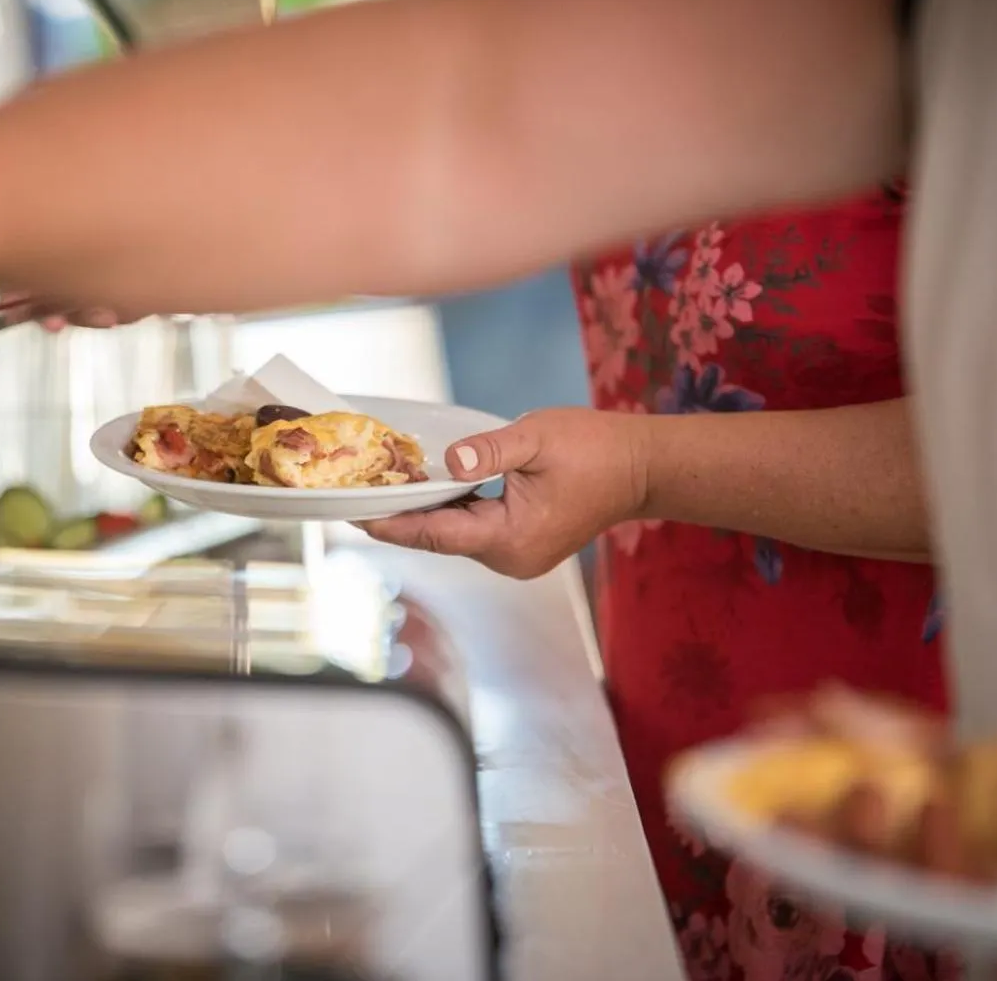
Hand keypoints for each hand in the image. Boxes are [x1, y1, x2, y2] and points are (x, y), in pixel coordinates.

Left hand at [359, 408, 649, 578]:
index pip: (435, 534)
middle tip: (361, 491)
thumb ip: (488, 451)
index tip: (355, 515)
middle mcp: (510, 557)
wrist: (641, 467)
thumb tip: (449, 461)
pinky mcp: (522, 544)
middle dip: (402, 515)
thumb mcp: (536, 439)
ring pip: (455, 535)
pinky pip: (474, 529)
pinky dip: (450, 510)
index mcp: (510, 538)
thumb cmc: (596, 450)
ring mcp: (516, 555)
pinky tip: (428, 487)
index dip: (393, 524)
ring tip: (386, 486)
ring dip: (426, 511)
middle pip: (440, 538)